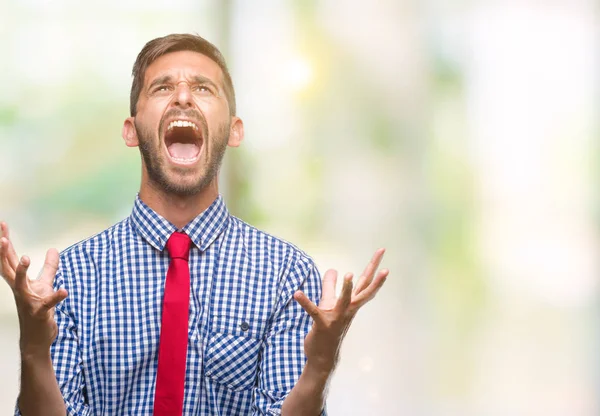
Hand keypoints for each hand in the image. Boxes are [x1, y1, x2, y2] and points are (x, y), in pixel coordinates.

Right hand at [0, 222, 67, 354]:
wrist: (37, 338)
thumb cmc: (38, 309)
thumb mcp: (45, 284)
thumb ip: (49, 267)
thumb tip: (53, 249)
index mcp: (20, 282)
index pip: (10, 259)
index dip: (6, 243)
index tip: (2, 225)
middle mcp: (20, 290)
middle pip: (9, 269)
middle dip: (4, 253)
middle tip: (1, 238)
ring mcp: (28, 301)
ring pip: (21, 285)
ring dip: (22, 271)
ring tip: (27, 257)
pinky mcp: (40, 313)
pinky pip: (47, 303)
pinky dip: (56, 296)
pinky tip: (64, 291)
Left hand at [293, 248, 388, 372]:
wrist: (322, 356)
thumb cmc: (328, 327)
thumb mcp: (329, 303)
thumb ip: (330, 286)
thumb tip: (334, 269)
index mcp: (351, 303)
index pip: (365, 282)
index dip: (374, 266)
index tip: (382, 251)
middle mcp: (348, 310)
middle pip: (364, 290)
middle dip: (374, 276)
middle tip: (384, 264)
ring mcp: (336, 318)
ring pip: (343, 302)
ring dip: (346, 289)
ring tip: (347, 274)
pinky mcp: (321, 325)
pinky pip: (313, 312)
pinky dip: (305, 302)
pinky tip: (297, 293)